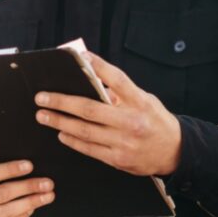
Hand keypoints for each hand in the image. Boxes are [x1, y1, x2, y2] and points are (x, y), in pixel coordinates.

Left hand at [34, 52, 181, 176]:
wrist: (175, 152)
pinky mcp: (118, 159)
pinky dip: (73, 141)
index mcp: (139, 102)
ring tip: (43, 115)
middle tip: (42, 98)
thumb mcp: (145, 100)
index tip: (81, 57)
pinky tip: (61, 133)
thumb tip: (91, 80)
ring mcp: (123, 142)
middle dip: (62, 102)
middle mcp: (131, 121)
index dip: (98, 67)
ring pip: (85, 131)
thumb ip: (121, 93)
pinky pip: (89, 149)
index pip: (117, 79)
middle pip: (89, 109)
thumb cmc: (156, 122)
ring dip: (60, 122)